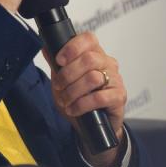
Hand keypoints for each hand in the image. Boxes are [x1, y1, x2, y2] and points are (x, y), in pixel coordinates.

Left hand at [47, 32, 126, 166]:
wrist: (93, 126)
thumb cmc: (80, 100)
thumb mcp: (64, 81)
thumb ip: (57, 65)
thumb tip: (47, 47)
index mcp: (95, 55)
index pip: (89, 39)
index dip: (72, 47)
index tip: (59, 61)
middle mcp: (108, 64)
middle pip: (89, 58)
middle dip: (67, 74)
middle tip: (59, 86)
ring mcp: (116, 80)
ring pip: (93, 78)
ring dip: (73, 92)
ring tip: (66, 101)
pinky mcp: (119, 97)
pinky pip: (99, 98)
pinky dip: (81, 105)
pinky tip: (74, 109)